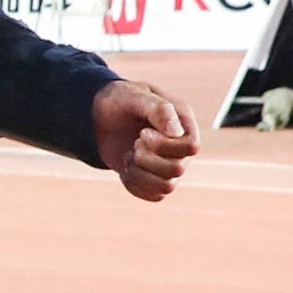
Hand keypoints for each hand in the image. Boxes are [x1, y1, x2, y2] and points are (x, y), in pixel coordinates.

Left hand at [93, 80, 198, 201]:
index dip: (164, 146)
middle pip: (177, 170)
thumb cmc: (120, 101)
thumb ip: (158, 109)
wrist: (101, 116)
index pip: (191, 147)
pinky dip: (135, 185)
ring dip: (140, 173)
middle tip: (134, 143)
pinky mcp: (155, 178)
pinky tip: (126, 168)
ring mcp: (170, 164)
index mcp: (184, 124)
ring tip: (129, 155)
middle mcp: (182, 147)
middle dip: (147, 159)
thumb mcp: (134, 96)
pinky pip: (155, 196)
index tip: (142, 133)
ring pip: (167, 187)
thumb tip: (176, 132)